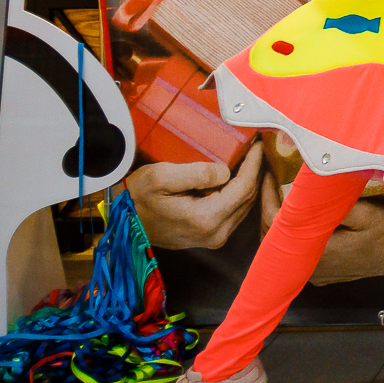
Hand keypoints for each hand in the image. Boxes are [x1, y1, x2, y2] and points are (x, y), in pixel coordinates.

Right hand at [126, 142, 264, 249]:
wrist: (124, 222)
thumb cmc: (138, 197)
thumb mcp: (160, 177)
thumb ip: (197, 173)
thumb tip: (226, 171)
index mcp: (207, 219)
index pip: (244, 188)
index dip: (254, 164)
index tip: (259, 144)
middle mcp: (216, 234)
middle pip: (249, 198)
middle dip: (257, 172)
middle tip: (258, 148)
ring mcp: (214, 238)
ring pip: (245, 206)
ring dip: (250, 183)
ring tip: (251, 159)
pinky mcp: (211, 237)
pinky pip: (235, 212)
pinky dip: (240, 193)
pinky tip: (238, 177)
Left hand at [260, 179, 383, 283]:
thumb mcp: (367, 213)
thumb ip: (335, 205)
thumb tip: (308, 190)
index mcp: (319, 252)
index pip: (276, 224)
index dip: (267, 198)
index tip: (266, 175)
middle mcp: (312, 268)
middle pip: (274, 237)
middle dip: (268, 208)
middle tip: (269, 181)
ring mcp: (316, 274)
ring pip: (284, 246)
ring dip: (280, 221)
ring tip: (279, 194)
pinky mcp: (322, 273)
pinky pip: (297, 253)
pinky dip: (292, 234)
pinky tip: (296, 216)